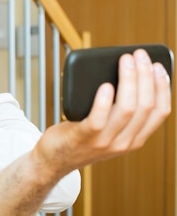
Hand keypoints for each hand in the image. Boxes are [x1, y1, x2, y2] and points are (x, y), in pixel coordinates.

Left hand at [37, 49, 170, 173]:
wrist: (53, 160)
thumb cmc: (79, 138)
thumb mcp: (108, 129)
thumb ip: (119, 111)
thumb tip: (126, 74)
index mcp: (134, 138)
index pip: (159, 112)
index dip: (162, 87)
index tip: (158, 67)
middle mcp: (123, 142)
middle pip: (145, 106)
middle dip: (145, 76)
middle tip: (139, 55)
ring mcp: (104, 141)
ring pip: (126, 108)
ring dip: (129, 80)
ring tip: (125, 61)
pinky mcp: (83, 137)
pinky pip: (98, 118)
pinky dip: (103, 100)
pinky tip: (104, 85)